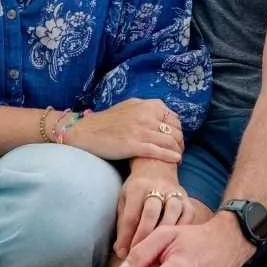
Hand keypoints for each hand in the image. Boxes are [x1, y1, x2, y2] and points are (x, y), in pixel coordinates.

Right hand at [64, 98, 182, 162]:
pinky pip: (158, 151)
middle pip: (175, 131)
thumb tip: (163, 117)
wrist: (86, 131)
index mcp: (148, 105)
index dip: (178, 131)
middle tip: (178, 152)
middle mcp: (147, 115)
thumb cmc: (108, 121)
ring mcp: (140, 130)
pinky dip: (170, 156)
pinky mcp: (133, 145)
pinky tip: (175, 161)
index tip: (176, 140)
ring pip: (170, 142)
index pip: (174, 119)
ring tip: (178, 159)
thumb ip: (147, 110)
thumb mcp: (130, 107)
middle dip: (180, 143)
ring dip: (177, 151)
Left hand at [113, 158, 193, 259]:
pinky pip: (188, 217)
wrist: (157, 168)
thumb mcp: (125, 200)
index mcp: (138, 187)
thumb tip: (121, 252)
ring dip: (163, 237)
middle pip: (151, 214)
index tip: (123, 255)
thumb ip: (123, 225)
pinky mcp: (188, 200)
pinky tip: (176, 246)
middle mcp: (158, 187)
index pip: (132, 215)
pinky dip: (182, 232)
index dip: (127, 237)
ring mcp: (176, 193)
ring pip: (171, 215)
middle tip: (139, 259)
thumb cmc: (137, 190)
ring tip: (157, 255)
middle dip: (144, 238)